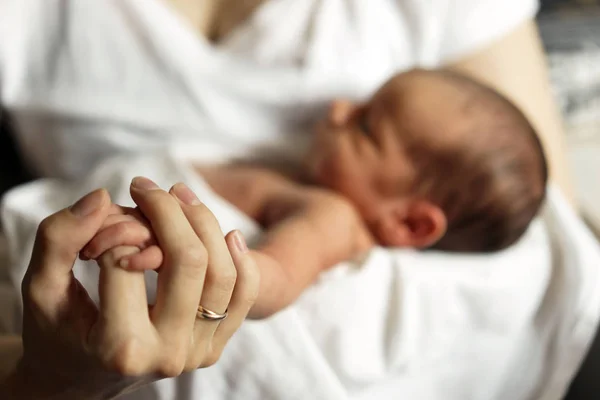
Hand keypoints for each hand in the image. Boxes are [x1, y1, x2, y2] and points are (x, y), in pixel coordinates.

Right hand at [7, 179, 258, 398]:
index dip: (112, 227)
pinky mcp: (215, 344)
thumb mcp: (40, 288)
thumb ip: (59, 240)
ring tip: (178, 195)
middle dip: (167, 210)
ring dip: (203, 222)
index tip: (99, 223)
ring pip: (223, 272)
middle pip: (190, 260)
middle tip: (143, 186)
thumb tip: (102, 197)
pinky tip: (227, 233)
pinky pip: (246, 295)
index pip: (128, 260)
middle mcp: (168, 354)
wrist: (80, 377)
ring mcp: (198, 352)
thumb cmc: (56, 330)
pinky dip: (242, 259)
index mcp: (121, 347)